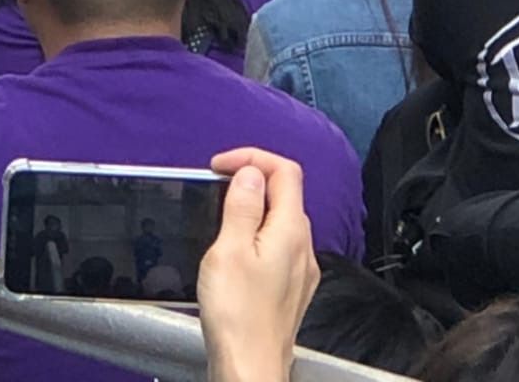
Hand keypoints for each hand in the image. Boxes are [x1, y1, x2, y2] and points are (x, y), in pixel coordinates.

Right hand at [197, 149, 319, 381]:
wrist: (249, 370)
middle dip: (251, 180)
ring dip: (253, 208)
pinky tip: (235, 251)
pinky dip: (257, 234)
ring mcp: (300, 271)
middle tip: (215, 187)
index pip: (284, 170)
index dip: (252, 157)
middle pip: (285, 194)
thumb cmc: (238, 316)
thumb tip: (251, 173)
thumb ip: (243, 206)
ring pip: (282, 221)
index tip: (219, 166)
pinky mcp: (291, 291)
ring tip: (220, 216)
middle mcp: (303, 248)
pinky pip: (279, 246)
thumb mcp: (229, 249)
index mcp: (291, 230)